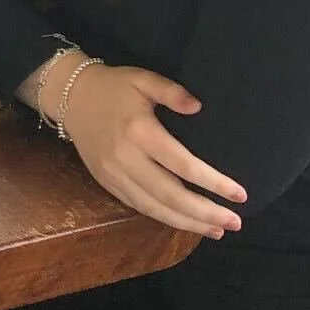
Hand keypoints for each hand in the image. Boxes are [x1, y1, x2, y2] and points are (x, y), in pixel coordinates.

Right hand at [57, 63, 245, 237]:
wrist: (69, 96)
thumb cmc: (113, 86)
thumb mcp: (142, 78)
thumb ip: (172, 91)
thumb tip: (198, 107)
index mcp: (139, 131)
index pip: (183, 165)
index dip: (214, 183)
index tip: (240, 194)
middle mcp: (125, 157)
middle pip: (171, 194)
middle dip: (205, 212)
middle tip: (235, 222)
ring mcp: (113, 173)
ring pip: (155, 207)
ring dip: (188, 223)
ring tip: (217, 230)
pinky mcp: (106, 182)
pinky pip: (139, 206)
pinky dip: (165, 218)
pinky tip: (186, 222)